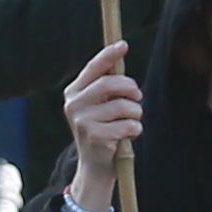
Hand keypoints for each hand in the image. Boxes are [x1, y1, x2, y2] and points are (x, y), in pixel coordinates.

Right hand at [61, 43, 142, 210]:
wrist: (94, 166)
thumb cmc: (102, 129)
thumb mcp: (100, 105)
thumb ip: (106, 86)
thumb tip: (119, 57)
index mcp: (74, 92)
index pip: (93, 68)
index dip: (109, 55)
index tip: (124, 45)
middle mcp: (73, 105)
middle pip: (109, 84)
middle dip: (130, 88)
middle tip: (138, 96)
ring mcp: (82, 121)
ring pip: (122, 106)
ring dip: (136, 113)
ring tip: (133, 121)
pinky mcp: (95, 137)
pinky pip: (127, 125)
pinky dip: (135, 129)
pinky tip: (128, 135)